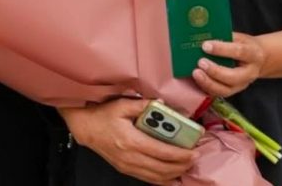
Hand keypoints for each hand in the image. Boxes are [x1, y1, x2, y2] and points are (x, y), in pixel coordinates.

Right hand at [58, 98, 197, 184]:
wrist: (86, 128)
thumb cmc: (103, 115)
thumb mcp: (122, 105)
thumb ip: (143, 104)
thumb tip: (163, 103)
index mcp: (132, 141)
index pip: (162, 152)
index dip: (181, 154)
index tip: (194, 152)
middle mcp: (131, 157)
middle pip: (163, 168)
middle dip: (182, 165)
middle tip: (195, 158)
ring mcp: (128, 166)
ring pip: (157, 177)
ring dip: (174, 174)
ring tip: (186, 166)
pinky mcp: (126, 170)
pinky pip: (148, 179)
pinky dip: (163, 180)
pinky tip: (172, 177)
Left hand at [191, 32, 265, 97]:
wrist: (258, 59)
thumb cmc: (244, 45)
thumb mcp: (239, 38)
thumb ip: (225, 38)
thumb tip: (204, 37)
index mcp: (253, 55)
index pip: (239, 52)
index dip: (221, 49)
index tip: (205, 45)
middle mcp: (249, 73)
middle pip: (233, 76)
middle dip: (215, 70)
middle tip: (200, 62)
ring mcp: (241, 85)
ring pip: (225, 90)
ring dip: (208, 82)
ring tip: (196, 72)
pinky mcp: (233, 91)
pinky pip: (218, 93)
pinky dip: (206, 87)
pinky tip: (197, 79)